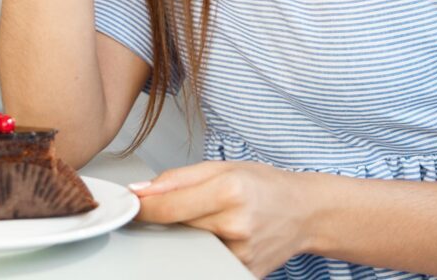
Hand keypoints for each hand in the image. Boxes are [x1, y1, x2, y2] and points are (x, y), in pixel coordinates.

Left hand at [129, 160, 314, 277]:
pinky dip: (203, 248)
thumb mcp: (223, 167)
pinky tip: (222, 235)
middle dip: (168, 216)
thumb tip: (141, 191)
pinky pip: (206, 261)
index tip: (131, 204)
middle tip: (182, 205)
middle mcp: (236, 224)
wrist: (305, 213)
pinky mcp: (242, 272)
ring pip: (189, 244)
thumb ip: (178, 178)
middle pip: (176, 226)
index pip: (168, 206)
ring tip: (212, 218)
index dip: (143, 206)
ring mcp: (240, 254)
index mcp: (230, 191)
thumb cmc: (265, 186)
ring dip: (187, 233)